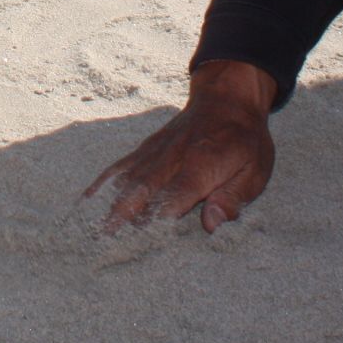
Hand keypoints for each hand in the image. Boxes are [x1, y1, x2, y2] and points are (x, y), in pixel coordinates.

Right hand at [82, 61, 275, 232]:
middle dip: (120, 219)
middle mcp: (172, 158)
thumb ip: (233, 197)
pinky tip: (87, 200)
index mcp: (201, 166)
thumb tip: (211, 224)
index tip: (137, 245)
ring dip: (106, 205)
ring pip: (125, 181)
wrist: (227, 97)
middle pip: (141, 192)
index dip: (155, 221)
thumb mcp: (255, 170)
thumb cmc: (244, 139)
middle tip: (100, 244)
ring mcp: (155, 152)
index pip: (173, 198)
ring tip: (87, 229)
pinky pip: (120, 167)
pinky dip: (103, 184)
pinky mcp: (146, 148)